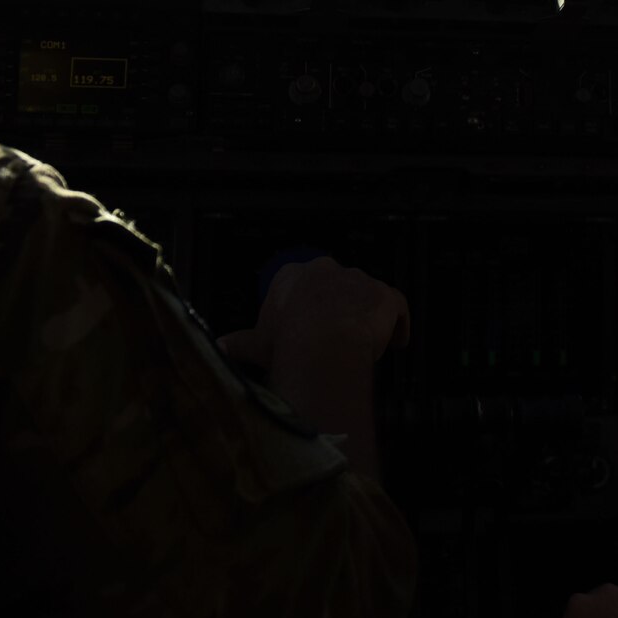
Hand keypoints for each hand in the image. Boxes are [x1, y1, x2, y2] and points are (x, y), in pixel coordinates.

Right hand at [219, 256, 409, 371]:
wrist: (322, 345)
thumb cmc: (286, 343)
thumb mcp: (257, 343)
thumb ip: (239, 343)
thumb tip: (218, 347)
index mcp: (292, 276)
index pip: (299, 287)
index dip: (303, 310)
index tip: (304, 330)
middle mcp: (326, 270)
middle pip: (333, 287)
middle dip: (335, 308)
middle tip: (333, 338)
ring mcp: (359, 280)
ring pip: (364, 296)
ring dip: (365, 316)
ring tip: (362, 344)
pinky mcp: (386, 295)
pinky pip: (397, 307)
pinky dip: (398, 324)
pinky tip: (396, 343)